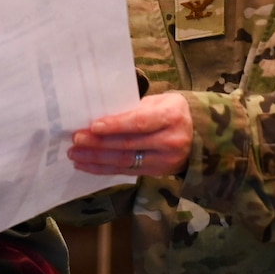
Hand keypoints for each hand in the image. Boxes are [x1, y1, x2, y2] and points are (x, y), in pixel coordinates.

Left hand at [67, 92, 191, 178]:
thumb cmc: (171, 112)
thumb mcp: (159, 101)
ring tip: (75, 154)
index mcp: (171, 116)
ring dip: (96, 158)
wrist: (199, 134)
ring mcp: (165, 160)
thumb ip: (133, 108)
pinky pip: (126, 171)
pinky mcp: (157, 172)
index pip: (139, 123)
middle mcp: (171, 140)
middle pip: (128, 144)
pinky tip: (85, 165)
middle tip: (76, 140)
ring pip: (125, 161)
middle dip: (98, 143)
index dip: (115, 125)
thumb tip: (98, 115)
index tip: (93, 126)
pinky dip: (103, 169)